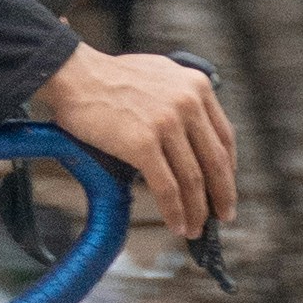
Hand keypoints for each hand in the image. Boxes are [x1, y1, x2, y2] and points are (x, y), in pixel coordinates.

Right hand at [37, 40, 235, 241]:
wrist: (73, 74)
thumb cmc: (108, 77)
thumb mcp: (160, 75)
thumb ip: (181, 98)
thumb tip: (190, 133)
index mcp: (196, 85)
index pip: (225, 136)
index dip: (229, 168)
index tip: (226, 186)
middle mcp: (187, 102)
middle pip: (215, 161)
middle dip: (222, 195)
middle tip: (223, 215)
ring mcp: (166, 123)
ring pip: (193, 179)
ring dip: (197, 210)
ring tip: (195, 227)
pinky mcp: (142, 143)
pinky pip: (167, 187)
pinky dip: (175, 211)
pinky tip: (177, 224)